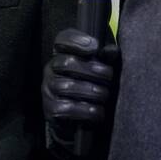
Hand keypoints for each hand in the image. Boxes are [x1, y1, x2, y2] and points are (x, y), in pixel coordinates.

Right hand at [42, 28, 118, 153]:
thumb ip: (105, 58)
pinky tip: (98, 111)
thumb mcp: (98, 69)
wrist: (74, 119)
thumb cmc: (89, 85)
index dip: (77, 40)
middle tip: (108, 77)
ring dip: (92, 92)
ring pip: (68, 86)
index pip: (62, 40)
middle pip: (66, 63)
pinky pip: (68, 108)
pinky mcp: (50, 109)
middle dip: (93, 70)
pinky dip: (87, 111)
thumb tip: (112, 51)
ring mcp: (48, 89)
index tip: (95, 47)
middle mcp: (50, 69)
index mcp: (61, 54)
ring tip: (104, 95)